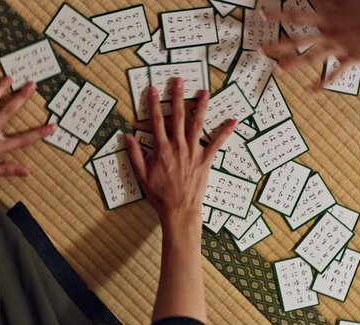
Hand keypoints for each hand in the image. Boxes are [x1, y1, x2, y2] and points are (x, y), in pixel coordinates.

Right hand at [126, 78, 236, 229]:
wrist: (179, 209)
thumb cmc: (160, 195)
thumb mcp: (142, 175)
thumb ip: (135, 154)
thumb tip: (126, 136)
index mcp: (161, 149)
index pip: (156, 121)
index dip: (153, 104)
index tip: (152, 89)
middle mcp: (178, 146)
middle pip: (177, 116)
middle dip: (177, 97)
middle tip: (178, 80)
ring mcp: (193, 151)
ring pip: (197, 124)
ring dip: (201, 106)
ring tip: (204, 91)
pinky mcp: (205, 159)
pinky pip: (217, 143)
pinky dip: (225, 131)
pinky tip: (233, 121)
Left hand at [261, 0, 359, 86]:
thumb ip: (338, 2)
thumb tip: (327, 1)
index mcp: (329, 10)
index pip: (298, 11)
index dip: (279, 13)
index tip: (262, 14)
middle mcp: (329, 28)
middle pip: (296, 38)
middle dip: (276, 45)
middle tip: (258, 50)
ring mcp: (339, 44)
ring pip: (309, 58)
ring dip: (291, 65)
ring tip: (276, 70)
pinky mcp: (352, 57)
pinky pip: (333, 73)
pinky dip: (321, 84)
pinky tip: (310, 92)